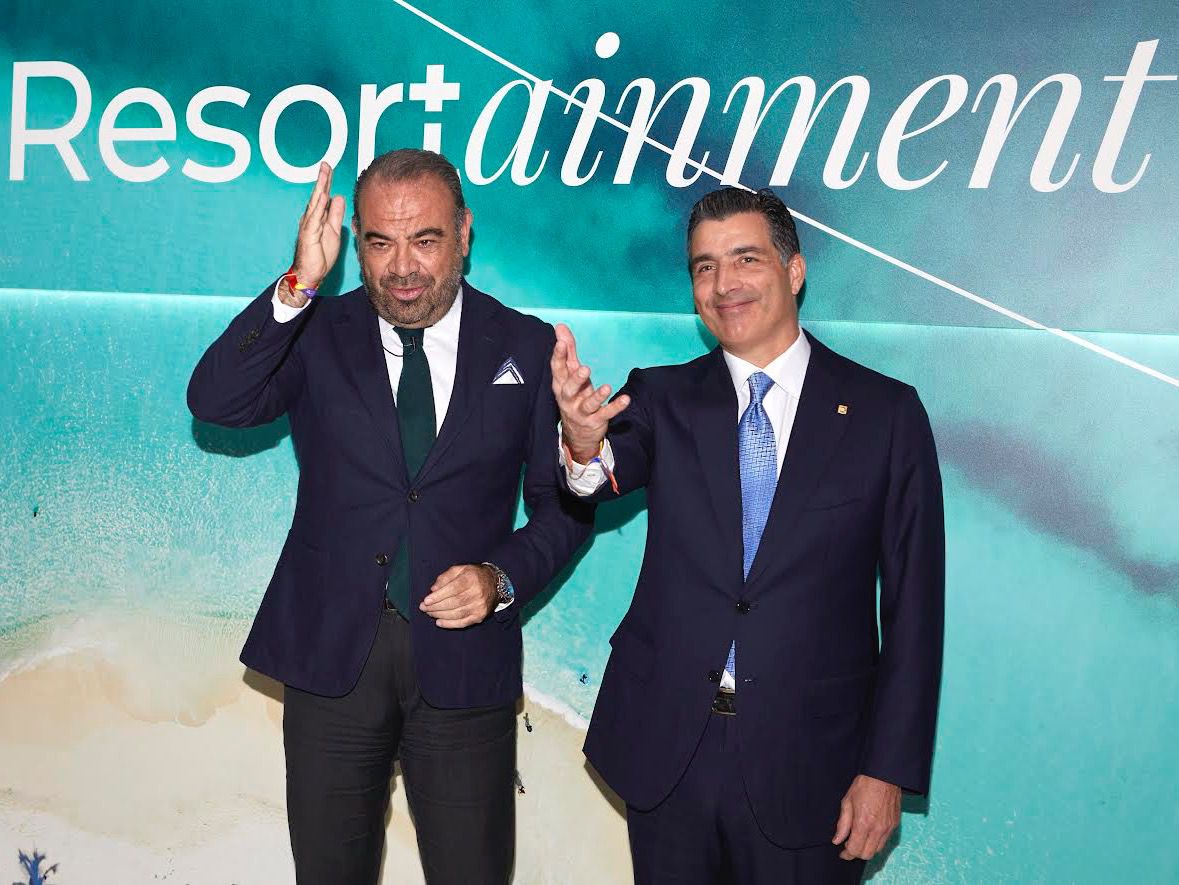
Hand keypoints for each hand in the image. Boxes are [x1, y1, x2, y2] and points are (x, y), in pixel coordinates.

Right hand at [279, 161, 345, 307]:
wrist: (310, 272)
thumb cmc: (320, 254)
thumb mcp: (333, 231)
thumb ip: (335, 215)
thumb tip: (337, 197)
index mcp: (318, 217)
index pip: (323, 197)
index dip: (327, 183)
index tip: (329, 169)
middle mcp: (311, 218)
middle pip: (319, 195)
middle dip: (323, 179)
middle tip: (326, 164)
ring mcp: (309, 225)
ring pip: (316, 202)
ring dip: (320, 187)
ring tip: (324, 174)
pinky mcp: (309, 233)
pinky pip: (315, 217)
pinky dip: (318, 206)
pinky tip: (322, 195)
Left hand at [420, 564, 497, 628]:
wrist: (494, 583)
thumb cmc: (473, 576)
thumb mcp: (460, 569)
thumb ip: (445, 577)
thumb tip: (434, 589)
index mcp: (471, 579)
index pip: (453, 589)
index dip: (438, 596)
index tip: (426, 600)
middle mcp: (477, 593)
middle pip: (454, 603)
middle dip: (436, 607)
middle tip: (424, 608)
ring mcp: (480, 606)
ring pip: (457, 614)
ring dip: (440, 615)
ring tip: (430, 613)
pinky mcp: (480, 616)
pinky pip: (463, 622)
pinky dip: (450, 624)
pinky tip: (439, 622)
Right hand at [551, 323, 629, 463]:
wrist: (577, 434)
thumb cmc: (575, 396)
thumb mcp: (570, 374)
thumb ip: (568, 350)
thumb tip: (560, 326)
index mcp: (561, 385)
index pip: (557, 369)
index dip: (558, 356)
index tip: (560, 343)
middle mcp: (569, 399)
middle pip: (569, 389)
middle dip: (576, 379)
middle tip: (585, 369)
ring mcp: (582, 412)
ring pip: (588, 404)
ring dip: (597, 396)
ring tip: (607, 387)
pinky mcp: (596, 421)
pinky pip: (606, 414)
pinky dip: (616, 407)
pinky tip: (626, 399)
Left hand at [832, 774, 900, 860]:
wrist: (884, 775)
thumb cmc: (864, 786)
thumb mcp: (847, 802)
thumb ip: (842, 824)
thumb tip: (837, 840)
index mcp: (864, 823)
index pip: (855, 849)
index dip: (847, 854)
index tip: (842, 853)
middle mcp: (878, 829)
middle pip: (867, 854)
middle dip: (857, 853)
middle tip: (849, 846)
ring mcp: (888, 828)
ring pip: (877, 850)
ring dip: (867, 849)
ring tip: (859, 840)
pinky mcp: (895, 825)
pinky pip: (885, 841)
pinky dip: (876, 842)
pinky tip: (869, 833)